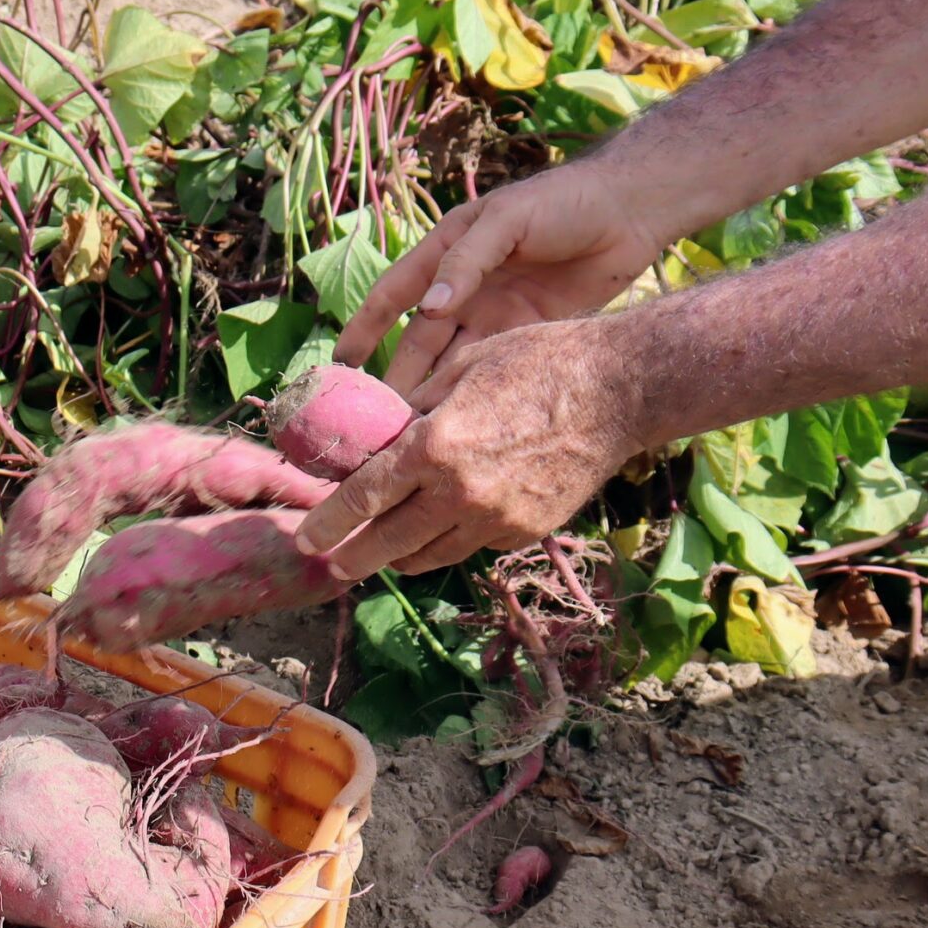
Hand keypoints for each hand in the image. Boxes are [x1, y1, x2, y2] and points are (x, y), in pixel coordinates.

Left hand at [294, 318, 648, 579]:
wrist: (620, 391)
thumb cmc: (537, 363)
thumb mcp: (461, 369)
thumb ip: (412, 410)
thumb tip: (375, 436)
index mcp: (434, 447)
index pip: (363, 498)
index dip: (329, 522)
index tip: (307, 537)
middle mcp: (460, 493)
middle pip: (388, 543)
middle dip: (353, 557)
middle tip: (332, 564)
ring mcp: (495, 519)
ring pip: (429, 555)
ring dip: (399, 556)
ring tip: (380, 553)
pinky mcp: (525, 532)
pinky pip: (473, 546)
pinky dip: (450, 541)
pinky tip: (442, 529)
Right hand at [337, 164, 666, 394]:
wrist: (632, 211)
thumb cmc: (564, 202)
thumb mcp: (508, 220)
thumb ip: (467, 260)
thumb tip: (428, 308)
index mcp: (447, 253)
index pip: (393, 295)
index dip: (364, 329)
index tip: (340, 366)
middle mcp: (463, 288)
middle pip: (419, 340)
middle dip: (396, 376)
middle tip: (376, 418)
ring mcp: (493, 314)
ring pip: (450, 361)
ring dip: (431, 392)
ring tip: (409, 430)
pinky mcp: (525, 334)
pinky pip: (488, 367)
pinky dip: (469, 392)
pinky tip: (456, 419)